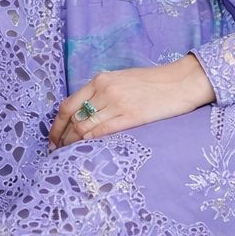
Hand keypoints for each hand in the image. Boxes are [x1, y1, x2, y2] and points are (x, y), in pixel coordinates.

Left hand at [48, 56, 214, 150]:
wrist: (180, 82)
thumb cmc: (153, 82)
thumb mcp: (122, 79)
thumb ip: (102, 92)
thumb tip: (85, 112)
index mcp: (101, 79)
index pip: (68, 104)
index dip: (57, 125)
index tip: (53, 137)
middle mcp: (105, 90)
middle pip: (73, 118)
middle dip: (61, 138)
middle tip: (56, 151)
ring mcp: (118, 103)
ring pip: (84, 128)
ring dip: (72, 144)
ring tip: (68, 155)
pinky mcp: (131, 117)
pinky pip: (102, 132)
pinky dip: (89, 143)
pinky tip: (84, 151)